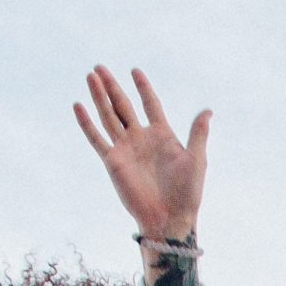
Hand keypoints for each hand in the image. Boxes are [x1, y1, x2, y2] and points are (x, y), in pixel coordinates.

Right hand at [74, 66, 209, 245]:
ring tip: (90, 76)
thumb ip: (198, 133)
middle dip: (112, 86)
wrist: (169, 217)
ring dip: (99, 97)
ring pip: (109, 116)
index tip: (135, 71)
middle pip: (123, 106)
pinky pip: (97, 138)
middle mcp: (141, 138)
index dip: (143, 88)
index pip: (150, 104)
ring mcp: (126, 149)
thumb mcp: (196, 159)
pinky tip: (78, 105)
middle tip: (100, 68)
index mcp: (162, 135)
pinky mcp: (113, 161)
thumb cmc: (187, 192)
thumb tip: (208, 111)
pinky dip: (87, 123)